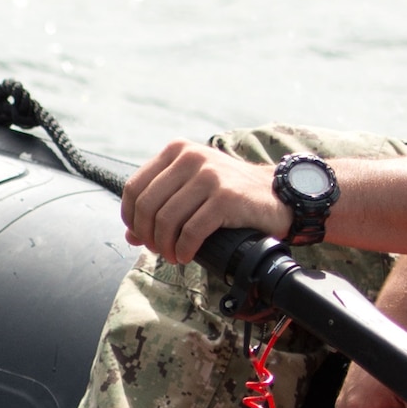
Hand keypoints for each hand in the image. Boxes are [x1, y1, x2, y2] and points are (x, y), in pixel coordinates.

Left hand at [120, 136, 289, 261]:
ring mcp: (209, 176)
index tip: (140, 235)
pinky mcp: (226, 197)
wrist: (276, 193)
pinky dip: (184, 249)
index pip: (134, 187)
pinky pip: (191, 231)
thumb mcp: (192, 189)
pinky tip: (186, 256)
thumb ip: (161, 205)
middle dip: (147, 235)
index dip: (130, 217)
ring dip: (165, 246)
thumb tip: (130, 235)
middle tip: (157, 251)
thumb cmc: (230, 194)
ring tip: (172, 256)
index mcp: (177, 151)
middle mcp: (191, 158)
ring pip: (167, 219)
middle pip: (147, 206)